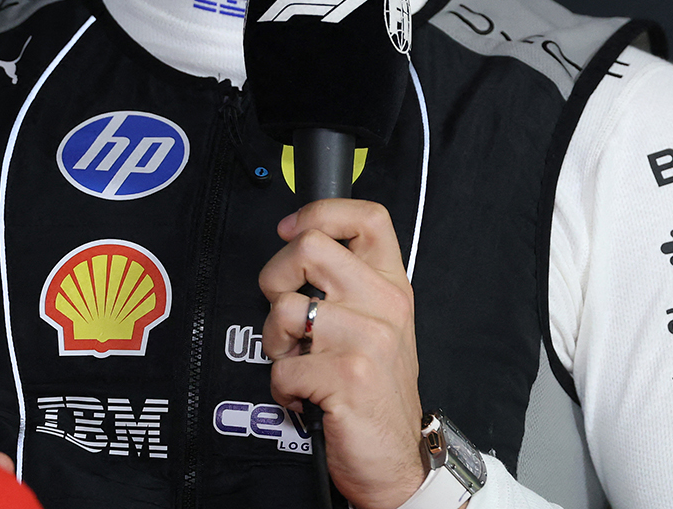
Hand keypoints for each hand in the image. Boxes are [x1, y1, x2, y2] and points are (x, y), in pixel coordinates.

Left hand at [260, 199, 425, 508]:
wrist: (397, 460)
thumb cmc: (378, 393)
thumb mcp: (381, 327)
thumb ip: (351, 286)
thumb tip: (297, 246)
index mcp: (393, 286)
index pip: (367, 217)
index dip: (320, 212)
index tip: (291, 230)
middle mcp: (384, 305)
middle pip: (308, 248)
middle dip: (275, 278)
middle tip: (287, 313)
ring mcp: (367, 340)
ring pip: (284, 310)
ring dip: (275, 343)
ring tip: (299, 363)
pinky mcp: (347, 377)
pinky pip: (282, 366)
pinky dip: (281, 388)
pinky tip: (304, 396)